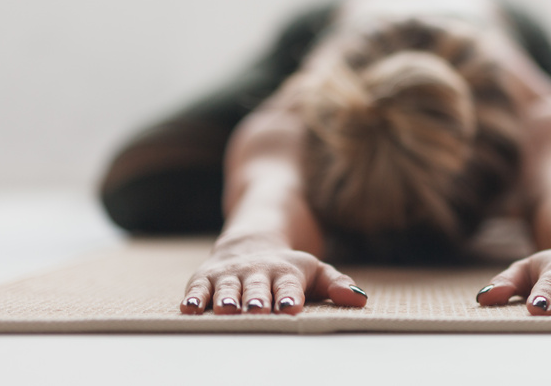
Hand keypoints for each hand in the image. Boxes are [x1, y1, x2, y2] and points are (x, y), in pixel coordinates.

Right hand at [179, 239, 366, 314]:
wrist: (251, 241)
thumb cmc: (288, 267)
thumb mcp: (316, 271)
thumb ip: (337, 285)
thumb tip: (361, 300)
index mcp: (285, 272)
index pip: (288, 285)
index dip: (289, 296)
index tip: (291, 308)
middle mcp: (256, 272)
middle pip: (256, 286)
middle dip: (257, 297)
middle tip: (257, 309)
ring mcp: (229, 275)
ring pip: (227, 287)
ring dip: (226, 297)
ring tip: (226, 309)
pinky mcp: (206, 278)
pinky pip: (198, 287)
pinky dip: (193, 297)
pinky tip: (189, 309)